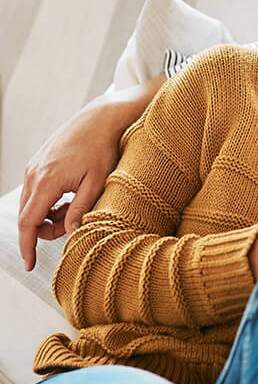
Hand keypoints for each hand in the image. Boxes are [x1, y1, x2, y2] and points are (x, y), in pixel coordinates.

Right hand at [19, 100, 122, 270]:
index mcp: (47, 181)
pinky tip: (71, 197)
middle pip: (29, 216)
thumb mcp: (97, 183)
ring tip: (77, 207)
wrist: (100, 118)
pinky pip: (37, 192)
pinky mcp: (38, 163)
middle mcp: (34, 174)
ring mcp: (34, 167)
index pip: (29, 222)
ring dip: (50, 215)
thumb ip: (82, 210)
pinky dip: (50, 202)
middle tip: (72, 227)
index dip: (28, 246)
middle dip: (46, 230)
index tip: (30, 264)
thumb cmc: (103, 149)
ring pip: (33, 204)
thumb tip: (71, 234)